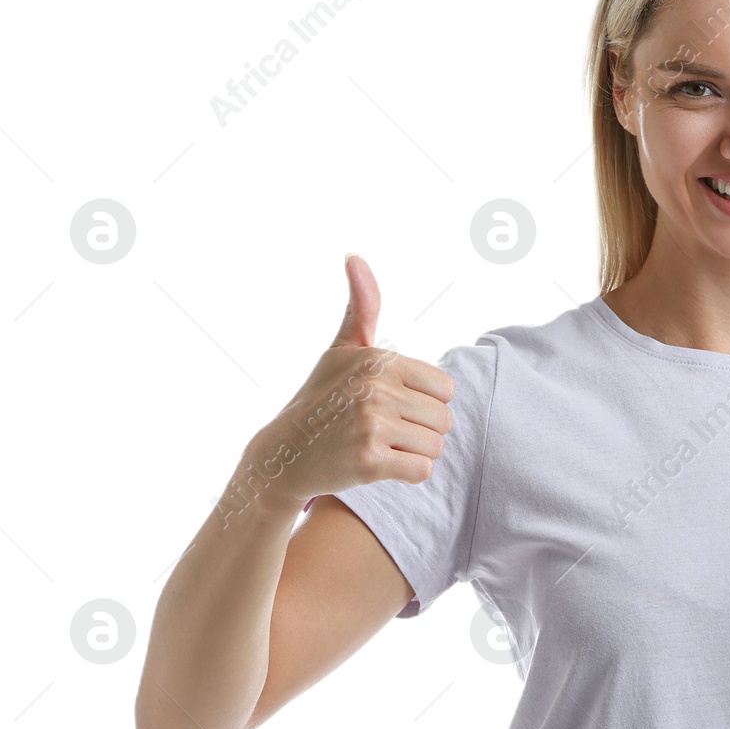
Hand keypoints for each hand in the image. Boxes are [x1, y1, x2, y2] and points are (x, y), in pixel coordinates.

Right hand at [231, 254, 455, 515]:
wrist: (283, 455)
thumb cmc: (321, 398)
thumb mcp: (342, 349)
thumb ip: (362, 307)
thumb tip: (355, 255)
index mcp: (379, 360)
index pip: (446, 388)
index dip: (424, 401)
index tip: (393, 404)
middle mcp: (375, 389)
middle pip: (444, 419)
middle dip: (421, 429)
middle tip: (384, 429)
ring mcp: (371, 426)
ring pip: (436, 446)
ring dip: (414, 452)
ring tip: (381, 445)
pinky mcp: (369, 462)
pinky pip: (422, 471)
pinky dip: (406, 473)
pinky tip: (379, 464)